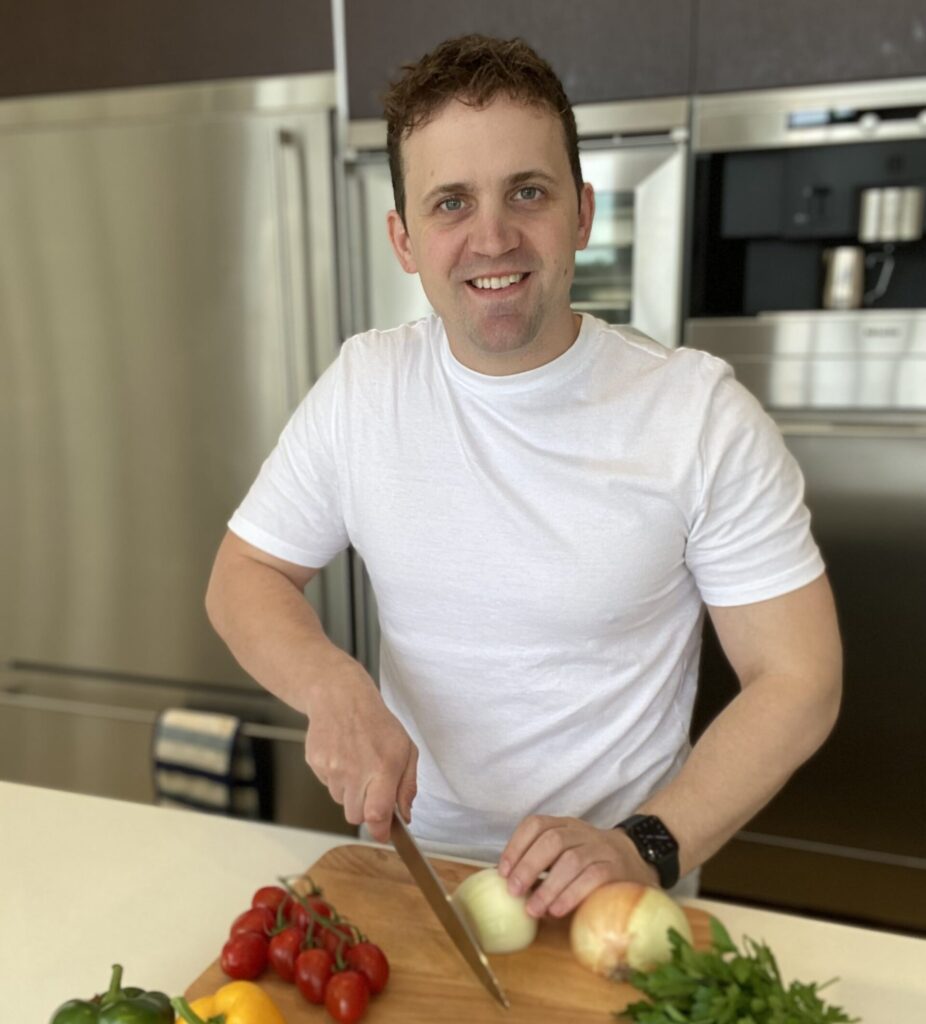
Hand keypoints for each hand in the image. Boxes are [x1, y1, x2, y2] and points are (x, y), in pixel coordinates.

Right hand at [302, 656, 417, 842]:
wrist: (341, 697)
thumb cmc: (377, 723)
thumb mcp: (407, 749)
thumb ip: (408, 786)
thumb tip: (406, 816)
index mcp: (383, 767)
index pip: (377, 815)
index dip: (380, 831)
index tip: (384, 834)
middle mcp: (356, 770)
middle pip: (356, 816)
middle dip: (365, 810)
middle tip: (371, 788)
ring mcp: (332, 768)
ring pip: (340, 801)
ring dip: (350, 792)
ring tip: (356, 765)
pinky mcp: (316, 764)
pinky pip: (327, 786)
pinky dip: (335, 779)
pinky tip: (342, 757)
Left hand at [497, 815, 657, 918]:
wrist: (638, 862)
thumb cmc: (591, 864)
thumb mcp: (567, 854)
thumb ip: (543, 865)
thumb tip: (509, 886)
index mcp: (565, 825)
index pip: (536, 824)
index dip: (516, 845)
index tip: (502, 871)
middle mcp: (582, 832)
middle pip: (552, 840)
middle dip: (529, 866)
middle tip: (514, 891)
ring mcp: (602, 848)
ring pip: (572, 860)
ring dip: (548, 887)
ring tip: (533, 909)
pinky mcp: (617, 869)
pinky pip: (593, 878)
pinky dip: (571, 894)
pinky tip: (558, 910)